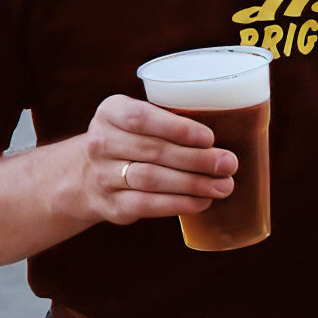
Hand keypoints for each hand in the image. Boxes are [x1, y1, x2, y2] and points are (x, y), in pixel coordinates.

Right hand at [80, 95, 237, 226]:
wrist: (86, 175)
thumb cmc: (131, 139)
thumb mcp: (138, 119)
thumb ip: (170, 118)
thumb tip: (230, 126)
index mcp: (111, 111)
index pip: (141, 118)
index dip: (177, 128)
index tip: (210, 137)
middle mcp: (101, 142)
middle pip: (153, 151)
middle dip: (196, 159)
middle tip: (229, 164)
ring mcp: (102, 176)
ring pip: (151, 180)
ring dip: (192, 184)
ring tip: (223, 185)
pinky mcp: (111, 205)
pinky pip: (146, 205)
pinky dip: (178, 204)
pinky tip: (202, 201)